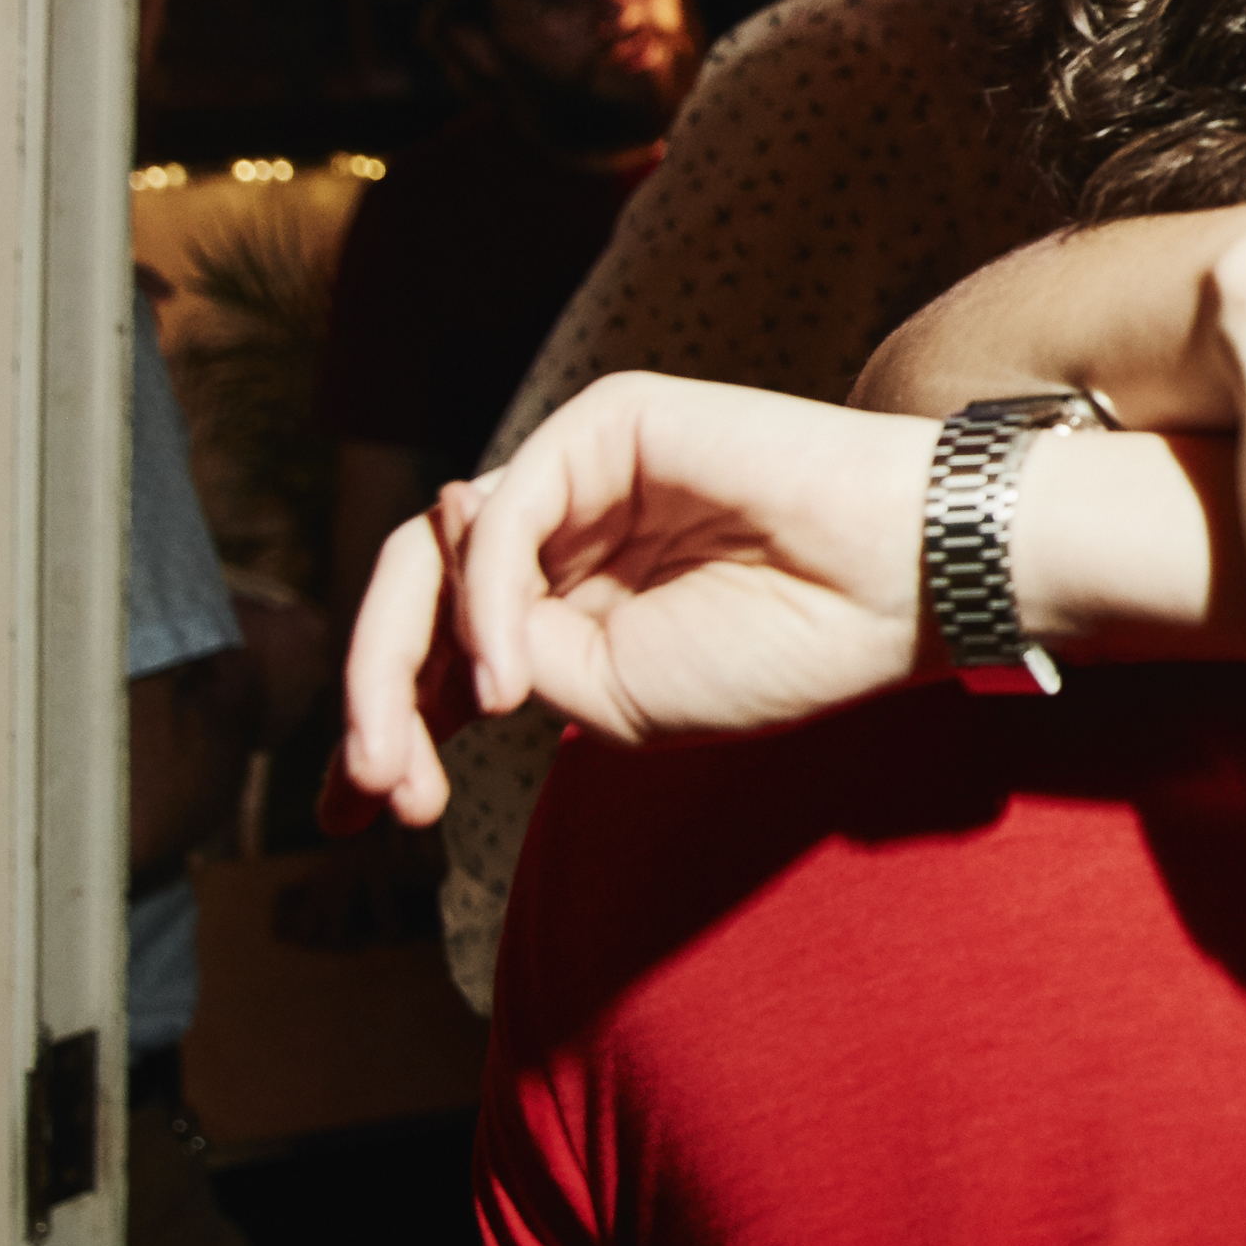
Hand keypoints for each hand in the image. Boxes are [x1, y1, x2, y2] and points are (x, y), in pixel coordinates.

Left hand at [338, 374, 934, 826]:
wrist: (895, 588)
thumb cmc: (783, 649)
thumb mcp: (614, 701)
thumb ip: (513, 660)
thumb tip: (436, 626)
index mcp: (574, 606)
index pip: (445, 655)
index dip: (387, 726)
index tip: (350, 819)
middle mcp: (566, 535)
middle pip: (418, 601)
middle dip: (373, 698)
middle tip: (375, 789)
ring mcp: (580, 477)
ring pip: (434, 554)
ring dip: (398, 663)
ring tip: (409, 755)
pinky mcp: (604, 425)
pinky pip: (501, 514)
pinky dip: (485, 602)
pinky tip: (513, 681)